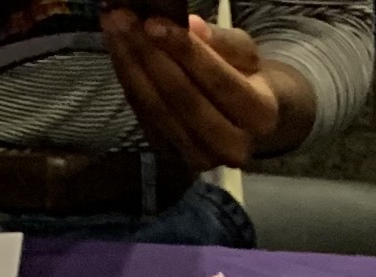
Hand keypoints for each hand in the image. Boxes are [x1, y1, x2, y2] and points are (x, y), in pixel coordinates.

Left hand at [102, 9, 306, 168]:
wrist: (244, 117)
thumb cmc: (245, 76)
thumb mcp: (244, 53)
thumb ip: (221, 41)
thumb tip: (191, 27)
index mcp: (261, 115)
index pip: (220, 82)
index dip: (185, 52)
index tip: (154, 23)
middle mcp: (233, 146)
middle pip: (185, 100)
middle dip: (150, 56)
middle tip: (123, 20)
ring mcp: (201, 158)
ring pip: (159, 110)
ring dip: (131, 66)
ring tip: (115, 30)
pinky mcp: (174, 157)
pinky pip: (145, 117)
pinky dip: (129, 82)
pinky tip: (119, 52)